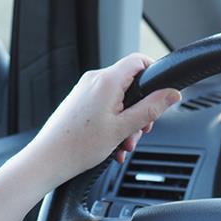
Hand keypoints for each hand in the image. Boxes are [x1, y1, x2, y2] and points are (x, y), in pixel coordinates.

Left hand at [0, 54, 180, 220]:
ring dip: (127, 123)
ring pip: (118, 100)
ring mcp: (84, 91)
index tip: (162, 94)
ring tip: (122, 146)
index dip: (155, 74)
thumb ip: (151, 109)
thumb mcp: (123, 128)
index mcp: (107, 81)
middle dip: (140, 111)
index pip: (139, 60)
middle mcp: (94, 80)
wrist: (48, 160)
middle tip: (139, 133)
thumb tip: (172, 94)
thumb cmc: (78, 146)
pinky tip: (112, 147)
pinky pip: (104, 107)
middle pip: (130, 85)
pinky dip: (113, 125)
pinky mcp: (78, 103)